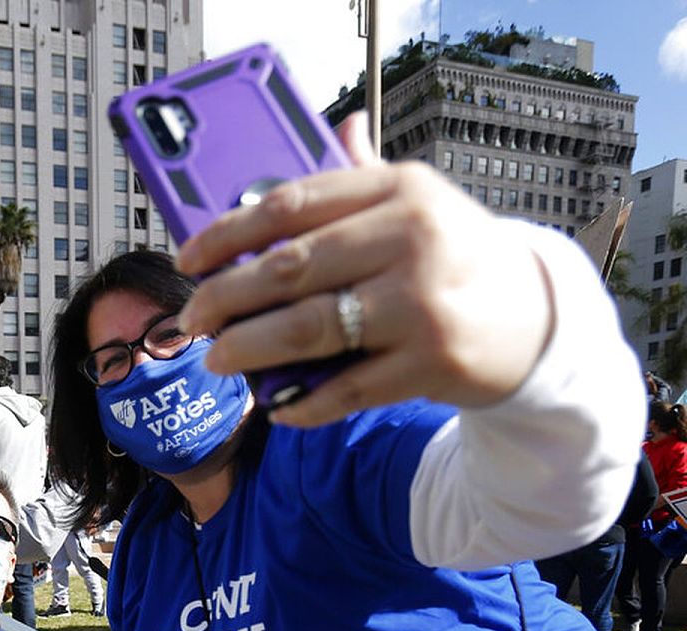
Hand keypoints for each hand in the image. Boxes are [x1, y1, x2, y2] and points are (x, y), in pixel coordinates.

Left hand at [176, 111, 552, 428]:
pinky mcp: (431, 363)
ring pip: (307, 329)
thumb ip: (365, 176)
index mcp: (398, 189)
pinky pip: (346, 387)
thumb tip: (337, 128)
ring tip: (216, 360)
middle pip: (287, 270)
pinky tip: (277, 407)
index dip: (226, 234)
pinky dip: (303, 402)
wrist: (537, 320)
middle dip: (223, 299)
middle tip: (190, 320)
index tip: (188, 260)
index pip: (290, 204)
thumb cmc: (455, 257)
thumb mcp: (419, 204)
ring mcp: (421, 303)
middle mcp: (411, 239)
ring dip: (248, 349)